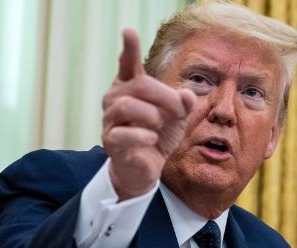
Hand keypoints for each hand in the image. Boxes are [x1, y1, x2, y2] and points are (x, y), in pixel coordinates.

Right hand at [101, 28, 195, 200]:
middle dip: (164, 96)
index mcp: (130, 88)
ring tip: (160, 125)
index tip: (128, 31)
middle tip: (178, 109)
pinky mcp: (110, 141)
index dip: (129, 48)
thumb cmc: (159, 135)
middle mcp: (115, 98)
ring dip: (152, 115)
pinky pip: (122, 133)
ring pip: (125, 105)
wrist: (145, 167)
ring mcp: (110, 119)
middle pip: (137, 85)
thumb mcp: (176, 117)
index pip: (127, 64)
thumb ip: (182, 102)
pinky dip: (141, 135)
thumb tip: (186, 94)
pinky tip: (152, 139)